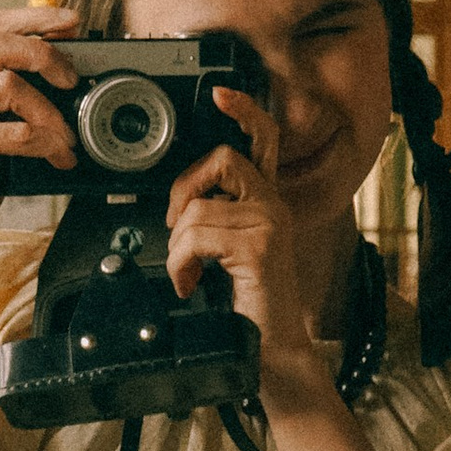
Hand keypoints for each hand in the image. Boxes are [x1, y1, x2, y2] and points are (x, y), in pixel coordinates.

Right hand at [0, 8, 79, 246]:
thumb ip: (7, 85)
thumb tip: (61, 60)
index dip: (36, 19)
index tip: (72, 23)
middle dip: (46, 55)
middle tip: (71, 79)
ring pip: (9, 85)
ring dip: (49, 111)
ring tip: (66, 136)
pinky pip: (15, 131)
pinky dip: (46, 143)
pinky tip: (58, 157)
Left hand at [165, 88, 321, 395]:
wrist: (272, 355)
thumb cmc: (251, 310)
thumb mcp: (230, 255)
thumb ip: (216, 224)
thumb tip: (180, 211)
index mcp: (268, 203)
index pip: (263, 141)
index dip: (243, 111)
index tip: (220, 94)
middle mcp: (274, 206)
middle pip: (223, 159)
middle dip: (184, 189)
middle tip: (177, 225)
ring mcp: (269, 224)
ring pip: (197, 210)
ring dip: (178, 248)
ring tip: (189, 274)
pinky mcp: (258, 247)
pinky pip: (195, 236)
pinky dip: (180, 264)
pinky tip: (191, 284)